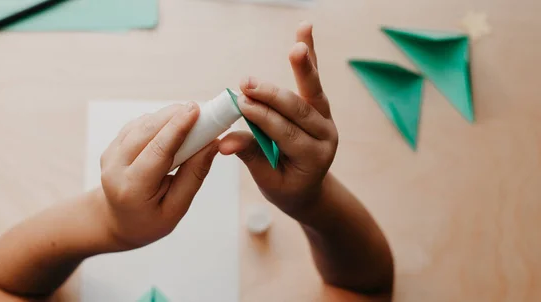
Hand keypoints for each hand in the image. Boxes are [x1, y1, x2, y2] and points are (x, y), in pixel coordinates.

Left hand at [99, 103, 218, 249]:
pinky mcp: (113, 145)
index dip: (177, 127)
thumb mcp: (177, 208)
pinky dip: (159, 121)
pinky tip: (173, 128)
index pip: (157, 150)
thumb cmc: (150, 220)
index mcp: (131, 189)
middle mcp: (115, 168)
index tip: (196, 109)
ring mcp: (110, 154)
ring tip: (191, 121)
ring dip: (168, 116)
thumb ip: (194, 175)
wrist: (117, 222)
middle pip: (148, 130)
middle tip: (202, 110)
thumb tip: (213, 144)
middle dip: (175, 115)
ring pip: (143, 123)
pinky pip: (139, 125)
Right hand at [220, 22, 337, 218]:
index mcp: (313, 157)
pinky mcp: (319, 105)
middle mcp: (325, 134)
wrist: (307, 189)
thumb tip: (222, 142)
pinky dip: (309, 56)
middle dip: (272, 95)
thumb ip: (249, 155)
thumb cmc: (285, 186)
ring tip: (297, 46)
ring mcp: (325, 118)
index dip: (263, 118)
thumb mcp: (267, 179)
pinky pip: (312, 79)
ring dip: (303, 66)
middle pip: (299, 109)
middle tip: (246, 83)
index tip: (239, 104)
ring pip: (312, 89)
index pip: (286, 133)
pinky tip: (305, 30)